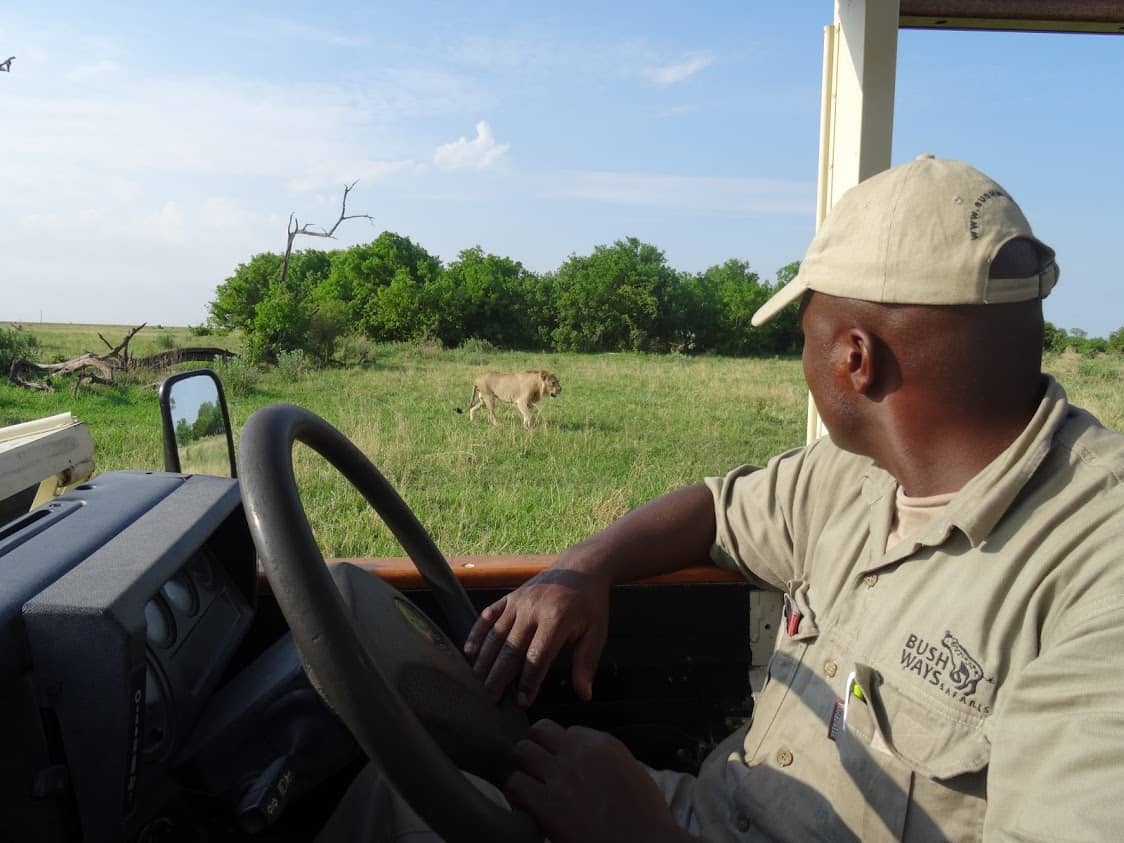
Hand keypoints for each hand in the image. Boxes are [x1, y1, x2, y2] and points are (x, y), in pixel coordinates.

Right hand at [463, 559, 609, 705]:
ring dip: (485, 661)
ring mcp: (518, 602)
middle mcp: (532, 610)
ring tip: (477, 683)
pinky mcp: (510, 597)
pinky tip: (470, 653)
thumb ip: (586, 664)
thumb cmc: (590, 604)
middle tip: (490, 700)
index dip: (528, 682)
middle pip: (511, 649)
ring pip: (496, 635)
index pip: (537, 658)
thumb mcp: (596, 633)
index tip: (522, 702)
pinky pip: (489, 616)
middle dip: (499, 677)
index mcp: (556, 619)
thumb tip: (584, 695)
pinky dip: (477, 634)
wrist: (581, 567)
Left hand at [504, 720, 691, 842]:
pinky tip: (525, 805)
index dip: (559, 747)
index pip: (567, 730)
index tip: (559, 762)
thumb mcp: (631, 772)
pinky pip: (515, 785)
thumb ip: (604, 760)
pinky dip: (515, 793)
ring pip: (521, 751)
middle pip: (539, 731)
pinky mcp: (547, 804)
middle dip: (535, 747)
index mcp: (602, 744)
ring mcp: (561, 776)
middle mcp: (579, 753)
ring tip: (526, 783)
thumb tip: (587, 763)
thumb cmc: (646, 817)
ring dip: (521, 767)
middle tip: (536, 768)